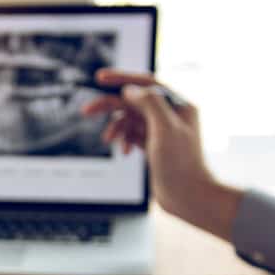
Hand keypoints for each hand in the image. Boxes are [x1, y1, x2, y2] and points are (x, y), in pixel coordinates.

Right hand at [82, 69, 241, 241]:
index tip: (100, 77)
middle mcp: (171, 115)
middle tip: (87, 110)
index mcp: (179, 105)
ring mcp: (161, 131)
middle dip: (110, 106)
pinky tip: (123, 151)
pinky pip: (132, 135)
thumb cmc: (182, 166)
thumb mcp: (165, 129)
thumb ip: (149, 103)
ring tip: (107, 139)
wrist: (188, 197)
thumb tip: (129, 90)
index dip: (122, 79)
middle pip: (134, 101)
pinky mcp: (154, 146)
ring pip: (131, 119)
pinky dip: (123, 139)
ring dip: (116, 127)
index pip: (147, 84)